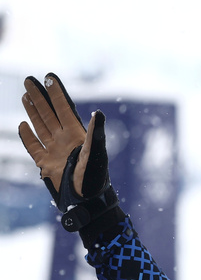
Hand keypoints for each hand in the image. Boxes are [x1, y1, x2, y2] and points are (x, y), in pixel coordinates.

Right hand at [19, 73, 119, 238]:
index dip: (56, 93)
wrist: (86, 202)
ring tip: (26, 95)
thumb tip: (99, 114)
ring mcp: (55, 151)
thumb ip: (96, 134)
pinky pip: (34, 147)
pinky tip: (22, 125)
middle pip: (49, 114)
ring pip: (41, 126)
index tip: (49, 77)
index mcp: (77, 135)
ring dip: (33, 111)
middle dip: (40, 97)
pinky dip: (27, 136)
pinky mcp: (46, 164)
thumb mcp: (97, 154)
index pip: (64, 109)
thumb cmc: (95, 178)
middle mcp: (65, 140)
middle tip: (30, 80)